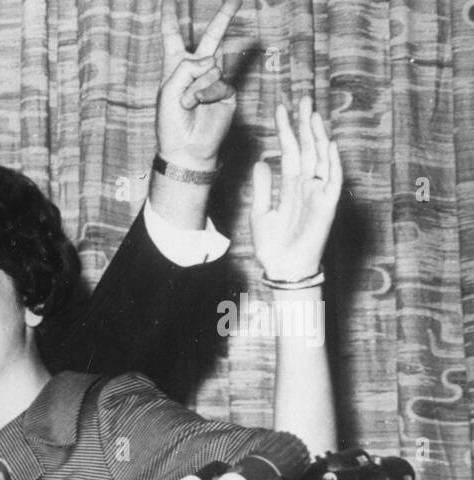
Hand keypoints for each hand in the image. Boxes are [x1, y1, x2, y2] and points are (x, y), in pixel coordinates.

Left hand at [157, 0, 241, 170]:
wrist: (186, 148)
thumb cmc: (171, 123)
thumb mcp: (167, 92)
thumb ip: (185, 69)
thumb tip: (212, 59)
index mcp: (176, 67)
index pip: (173, 38)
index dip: (170, 20)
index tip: (168, 2)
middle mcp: (197, 69)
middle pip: (211, 37)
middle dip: (224, 16)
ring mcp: (214, 79)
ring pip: (210, 67)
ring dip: (195, 87)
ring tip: (187, 104)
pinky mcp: (227, 91)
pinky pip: (218, 82)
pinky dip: (206, 94)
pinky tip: (199, 106)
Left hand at [250, 97, 341, 280]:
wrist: (282, 269)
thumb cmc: (272, 246)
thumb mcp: (260, 212)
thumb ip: (262, 187)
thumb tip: (262, 161)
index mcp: (290, 186)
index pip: (289, 151)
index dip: (285, 130)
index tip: (280, 109)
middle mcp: (307, 185)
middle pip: (306, 148)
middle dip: (303, 124)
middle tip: (301, 98)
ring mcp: (319, 193)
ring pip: (321, 157)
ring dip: (318, 135)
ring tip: (313, 113)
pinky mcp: (328, 204)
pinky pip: (333, 178)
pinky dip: (332, 161)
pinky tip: (329, 143)